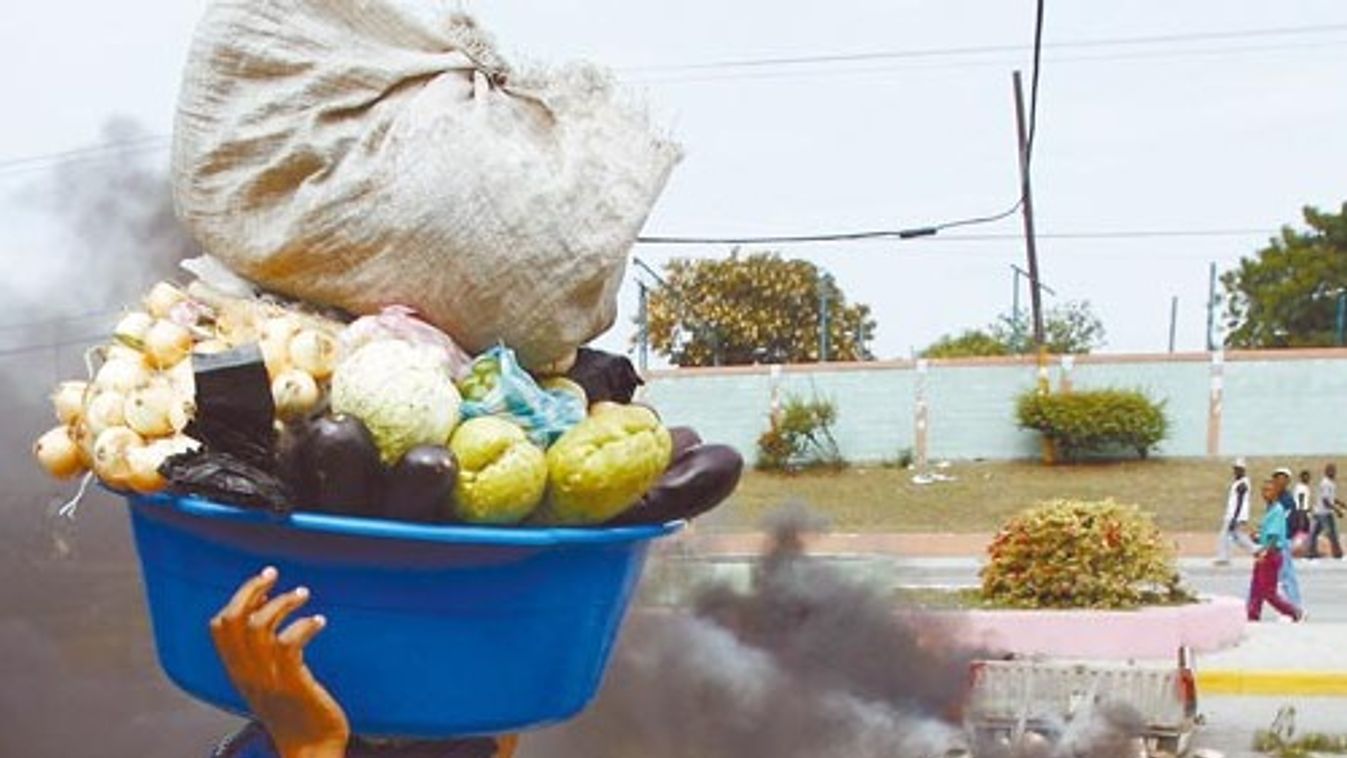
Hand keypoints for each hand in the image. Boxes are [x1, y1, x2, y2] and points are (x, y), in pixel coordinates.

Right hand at [211, 567, 349, 757]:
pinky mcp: (292, 683)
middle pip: (233, 620)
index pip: (219, 628)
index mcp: (239, 672)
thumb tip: (269, 618)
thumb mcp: (271, 683)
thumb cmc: (297, 715)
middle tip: (274, 574)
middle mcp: (248, 673)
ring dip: (282, 602)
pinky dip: (304, 624)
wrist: (311, 750)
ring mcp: (268, 678)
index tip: (261, 583)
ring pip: (259, 627)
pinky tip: (319, 621)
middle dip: (251, 589)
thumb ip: (264, 657)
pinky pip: (288, 643)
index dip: (237, 598)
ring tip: (303, 594)